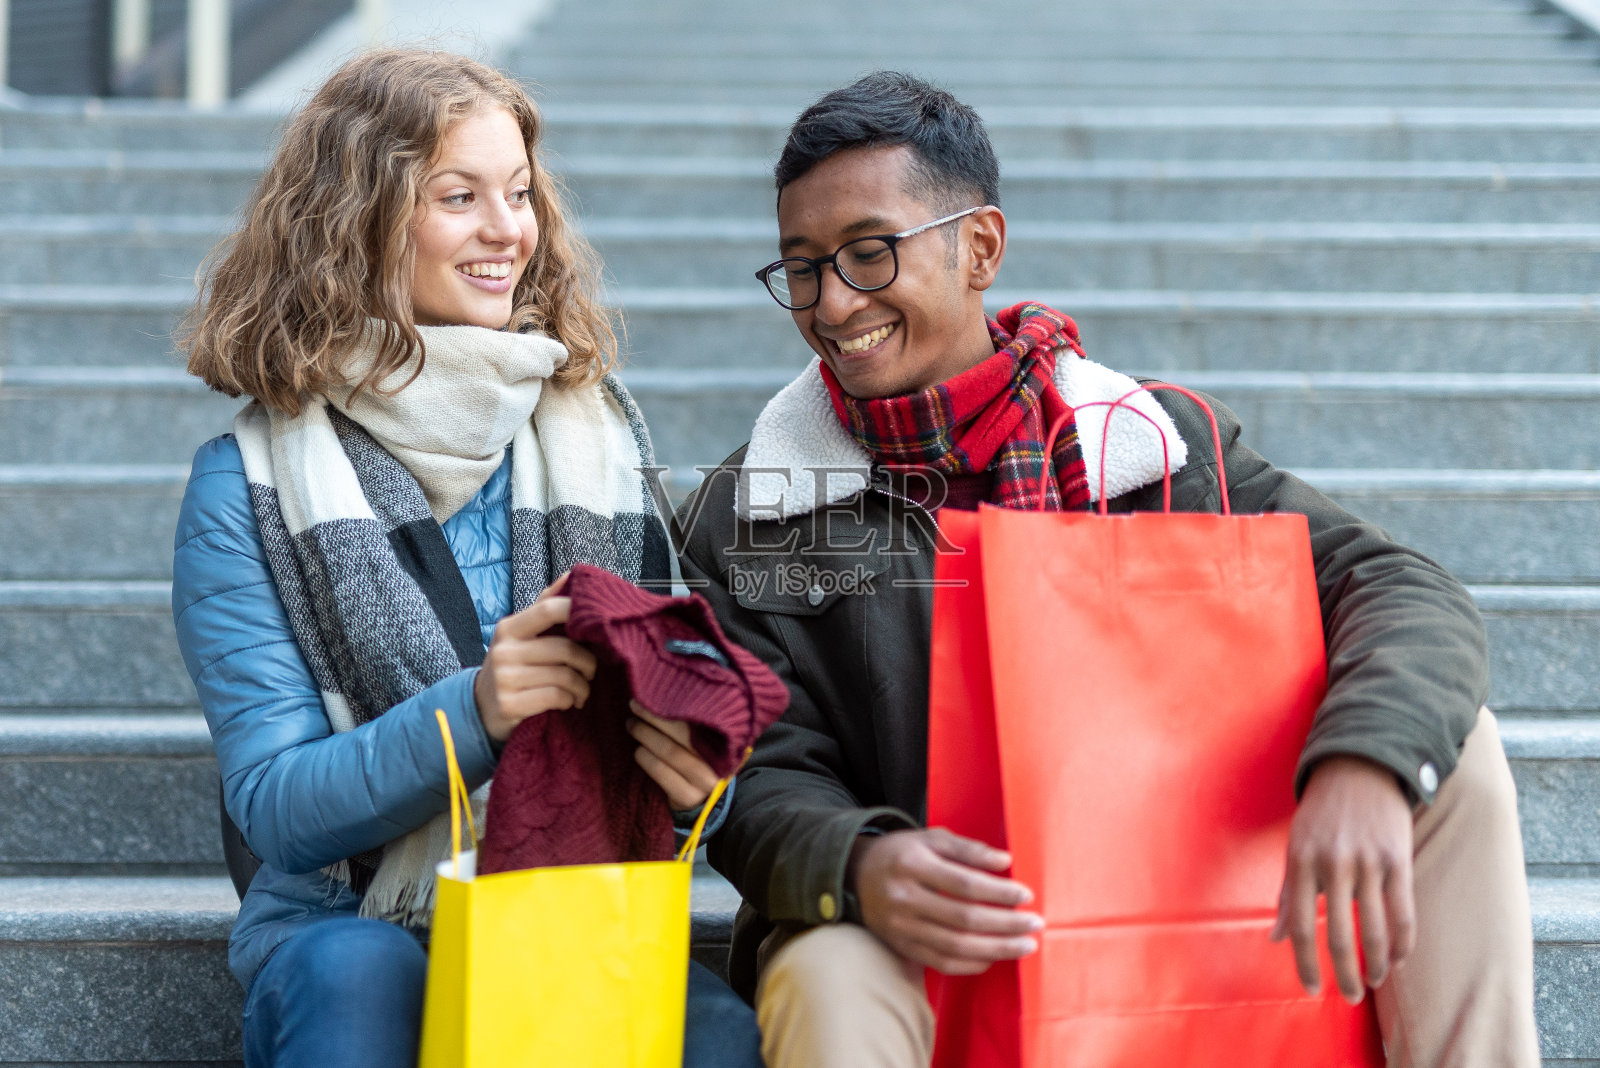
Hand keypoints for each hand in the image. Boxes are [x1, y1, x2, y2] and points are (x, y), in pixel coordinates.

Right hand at [473, 574, 597, 743]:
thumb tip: (573, 574)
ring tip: (582, 690)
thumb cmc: (513, 665)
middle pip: (564, 649)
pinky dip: (570, 700)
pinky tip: (569, 702)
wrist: (481, 707)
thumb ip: (546, 607)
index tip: (596, 626)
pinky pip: (556, 697)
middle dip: (588, 662)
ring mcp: (504, 678)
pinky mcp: (509, 704)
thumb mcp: (522, 635)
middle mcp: (503, 650)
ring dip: (582, 686)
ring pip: (564, 676)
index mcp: (509, 628)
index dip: (577, 613)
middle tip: (592, 672)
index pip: (548, 609)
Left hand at [627, 701, 719, 810]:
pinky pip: (659, 771)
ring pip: (668, 751)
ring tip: (632, 724)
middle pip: (683, 732)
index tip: (655, 693)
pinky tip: (638, 750)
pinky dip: (645, 758)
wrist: (706, 801)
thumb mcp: (707, 740)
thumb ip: (696, 721)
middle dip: (654, 716)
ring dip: (644, 735)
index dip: (676, 704)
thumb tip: (663, 692)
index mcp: (729, 742)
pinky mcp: (688, 797)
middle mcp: (721, 762)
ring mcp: (706, 782)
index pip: (701, 717)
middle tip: (635, 705)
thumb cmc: (701, 760)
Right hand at [849, 827, 1042, 975]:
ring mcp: (901, 927)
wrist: (856, 875)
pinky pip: (941, 963)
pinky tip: (993, 957)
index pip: (964, 884)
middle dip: (1005, 924)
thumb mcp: (930, 838)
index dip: (999, 892)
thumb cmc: (903, 853)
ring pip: (955, 946)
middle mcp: (904, 898)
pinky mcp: (902, 947)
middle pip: (963, 918)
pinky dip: (971, 964)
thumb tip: (1005, 862)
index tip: (1026, 895)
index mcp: (912, 864)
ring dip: (996, 949)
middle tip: (1035, 924)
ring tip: (1025, 945)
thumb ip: (968, 849)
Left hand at [1271, 756, 1416, 1002]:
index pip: (1302, 926)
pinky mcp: (1398, 859)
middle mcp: (1334, 864)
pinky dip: (1402, 942)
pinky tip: (1397, 959)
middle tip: (1348, 997)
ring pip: (1376, 930)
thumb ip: (1288, 894)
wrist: (1358, 767)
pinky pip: (1403, 912)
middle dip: (1345, 974)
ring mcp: (1369, 862)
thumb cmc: (1320, 814)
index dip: (1305, 963)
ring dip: (1376, 964)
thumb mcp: (1294, 846)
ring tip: (1372, 981)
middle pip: (1341, 936)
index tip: (1310, 990)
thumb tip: (1276, 938)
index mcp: (1301, 862)